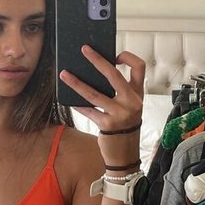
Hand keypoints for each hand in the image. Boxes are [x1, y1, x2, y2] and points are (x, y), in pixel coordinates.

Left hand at [59, 47, 145, 164]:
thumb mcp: (129, 107)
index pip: (140, 67)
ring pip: (94, 94)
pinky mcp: (107, 125)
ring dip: (77, 83)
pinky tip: (68, 100)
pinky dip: (78, 105)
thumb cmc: (125, 127)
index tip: (115, 55)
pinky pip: (88, 111)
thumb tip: (96, 74)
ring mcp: (120, 114)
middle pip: (114, 75)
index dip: (128, 57)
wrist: (126, 153)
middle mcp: (131, 102)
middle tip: (84, 50)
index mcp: (138, 94)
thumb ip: (121, 92)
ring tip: (64, 74)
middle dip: (97, 60)